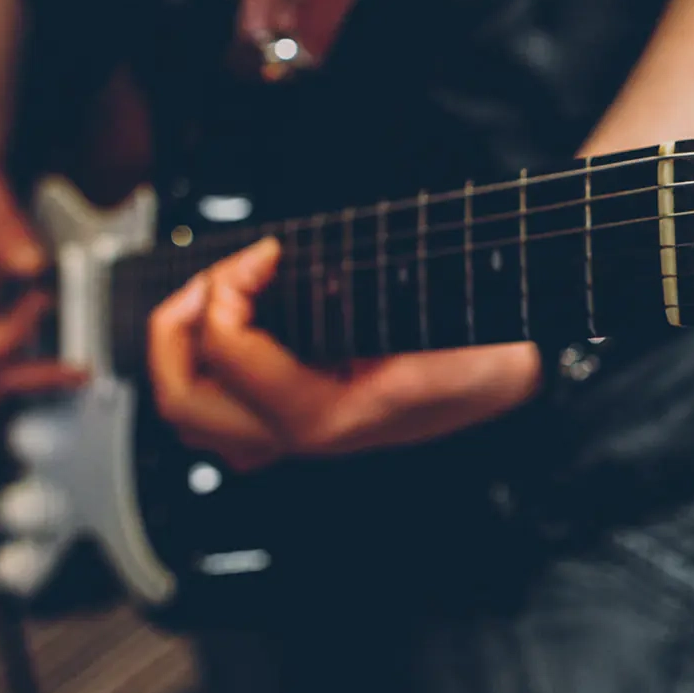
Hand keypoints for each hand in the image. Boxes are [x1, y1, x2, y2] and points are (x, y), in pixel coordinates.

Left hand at [149, 238, 540, 470]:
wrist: (516, 382)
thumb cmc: (484, 351)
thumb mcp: (425, 315)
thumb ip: (359, 301)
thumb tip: (273, 268)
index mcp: (329, 416)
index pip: (230, 355)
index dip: (230, 289)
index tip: (266, 252)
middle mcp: (304, 438)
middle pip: (183, 400)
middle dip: (178, 327)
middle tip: (216, 277)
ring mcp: (297, 440)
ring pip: (191, 416)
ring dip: (182, 352)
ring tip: (212, 298)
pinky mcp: (300, 427)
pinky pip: (220, 419)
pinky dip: (205, 373)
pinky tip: (233, 332)